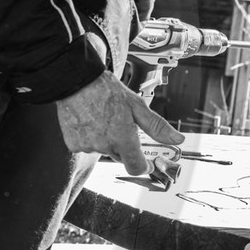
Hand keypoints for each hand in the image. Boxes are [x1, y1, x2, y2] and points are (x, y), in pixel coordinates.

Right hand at [55, 71, 184, 175]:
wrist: (76, 81)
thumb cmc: (105, 90)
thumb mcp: (137, 105)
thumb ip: (156, 126)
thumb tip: (176, 138)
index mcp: (123, 138)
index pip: (136, 167)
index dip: (144, 167)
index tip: (146, 163)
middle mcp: (105, 145)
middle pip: (120, 156)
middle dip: (123, 145)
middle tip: (120, 124)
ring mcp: (87, 146)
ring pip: (103, 150)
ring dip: (105, 140)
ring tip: (102, 118)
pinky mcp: (73, 144)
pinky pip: (86, 146)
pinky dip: (89, 138)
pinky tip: (89, 122)